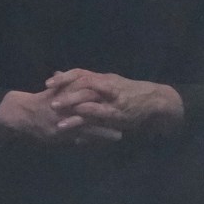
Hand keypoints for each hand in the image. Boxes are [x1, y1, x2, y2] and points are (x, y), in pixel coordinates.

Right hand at [0, 89, 119, 142]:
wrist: (18, 113)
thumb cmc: (40, 101)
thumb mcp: (54, 90)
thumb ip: (63, 82)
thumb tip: (63, 72)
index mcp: (69, 95)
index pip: (92, 96)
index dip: (108, 99)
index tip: (123, 100)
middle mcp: (68, 107)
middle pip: (94, 112)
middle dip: (110, 116)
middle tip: (127, 119)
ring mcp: (64, 122)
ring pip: (88, 127)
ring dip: (104, 132)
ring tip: (120, 135)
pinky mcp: (60, 134)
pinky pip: (77, 139)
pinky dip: (89, 142)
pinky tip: (101, 146)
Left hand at [46, 69, 184, 135]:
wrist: (156, 101)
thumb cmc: (129, 93)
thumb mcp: (108, 83)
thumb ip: (85, 80)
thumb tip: (58, 73)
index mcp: (104, 78)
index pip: (81, 73)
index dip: (64, 78)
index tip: (47, 83)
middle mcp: (108, 85)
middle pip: (84, 85)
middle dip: (66, 93)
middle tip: (50, 102)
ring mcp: (114, 99)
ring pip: (91, 100)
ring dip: (73, 108)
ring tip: (57, 119)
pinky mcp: (119, 113)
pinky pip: (100, 116)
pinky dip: (87, 121)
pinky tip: (76, 130)